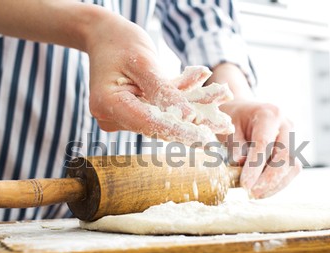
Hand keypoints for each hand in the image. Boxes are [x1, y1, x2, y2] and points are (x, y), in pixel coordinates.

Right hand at [86, 14, 217, 144]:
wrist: (104, 35)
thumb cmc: (120, 42)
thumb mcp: (144, 61)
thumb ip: (163, 90)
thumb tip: (188, 117)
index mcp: (108, 104)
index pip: (148, 124)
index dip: (179, 131)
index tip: (205, 138)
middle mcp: (114, 116)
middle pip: (160, 124)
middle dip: (195, 122)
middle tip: (225, 125)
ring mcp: (124, 116)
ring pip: (166, 117)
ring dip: (195, 107)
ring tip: (223, 97)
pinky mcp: (135, 111)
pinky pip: (163, 109)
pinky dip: (183, 98)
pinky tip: (205, 86)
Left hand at [219, 100, 301, 197]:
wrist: (245, 111)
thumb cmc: (234, 119)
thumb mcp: (228, 128)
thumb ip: (235, 146)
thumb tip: (239, 164)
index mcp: (268, 114)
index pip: (264, 143)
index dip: (255, 166)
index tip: (245, 184)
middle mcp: (286, 125)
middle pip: (284, 156)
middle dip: (269, 179)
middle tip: (252, 193)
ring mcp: (292, 138)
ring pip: (292, 166)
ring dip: (275, 185)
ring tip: (255, 195)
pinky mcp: (293, 150)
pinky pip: (290, 170)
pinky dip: (277, 184)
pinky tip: (263, 191)